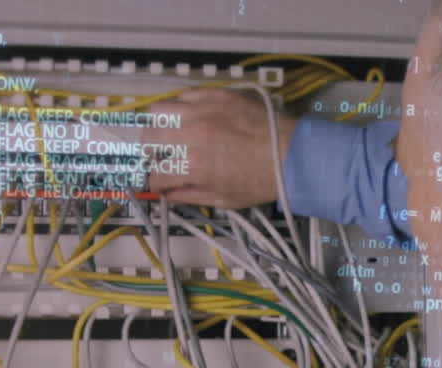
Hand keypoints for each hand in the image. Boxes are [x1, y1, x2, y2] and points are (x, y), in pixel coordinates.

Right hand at [143, 87, 297, 207]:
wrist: (293, 153)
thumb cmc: (265, 179)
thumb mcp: (227, 199)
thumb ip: (192, 196)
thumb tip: (170, 196)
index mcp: (195, 167)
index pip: (155, 174)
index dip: (153, 182)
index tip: (157, 182)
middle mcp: (193, 136)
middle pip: (148, 139)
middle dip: (149, 152)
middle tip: (158, 156)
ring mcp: (203, 112)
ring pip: (158, 111)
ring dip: (158, 125)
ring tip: (168, 133)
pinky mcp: (215, 95)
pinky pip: (183, 94)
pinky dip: (179, 105)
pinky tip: (188, 115)